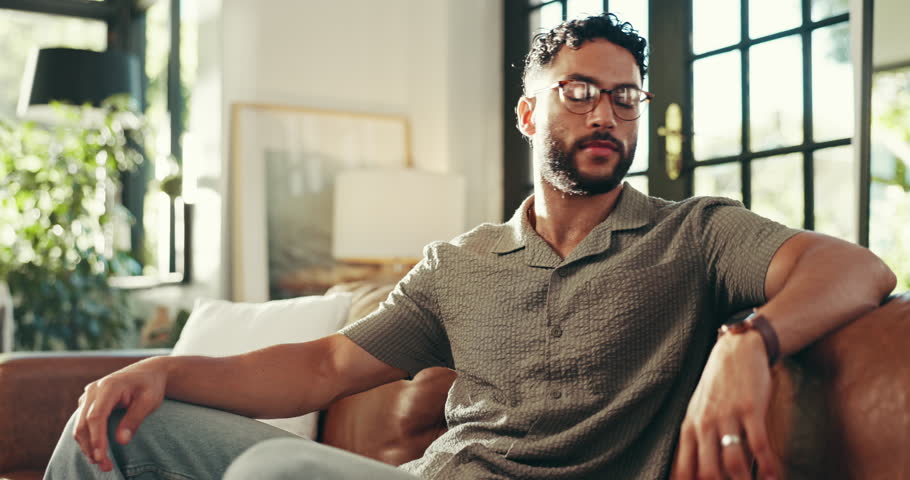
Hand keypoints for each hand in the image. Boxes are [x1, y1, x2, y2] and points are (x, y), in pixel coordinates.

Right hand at [73, 357, 168, 471]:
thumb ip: (134, 419)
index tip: (101, 457)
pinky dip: (87, 437)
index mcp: (109, 386)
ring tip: (102, 463)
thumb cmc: (151, 386)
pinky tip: (97, 450)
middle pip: (84, 423)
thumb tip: (121, 441)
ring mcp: (89, 394)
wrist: (150, 371)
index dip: (97, 438)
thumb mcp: (149, 401)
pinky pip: (82, 421)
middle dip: (91, 447)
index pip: (96, 416)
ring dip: (87, 445)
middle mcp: (94, 389)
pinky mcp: (88, 401)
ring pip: (80, 424)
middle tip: (105, 467)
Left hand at [670, 331, 781, 479]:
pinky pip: (759, 445)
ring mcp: (727, 417)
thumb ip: (696, 440)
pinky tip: (773, 478)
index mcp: (690, 428)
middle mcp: (705, 424)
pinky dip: (767, 466)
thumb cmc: (717, 386)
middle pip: (708, 470)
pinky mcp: (751, 409)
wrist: (736, 351)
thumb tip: (694, 470)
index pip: (684, 467)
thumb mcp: (697, 411)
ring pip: (733, 461)